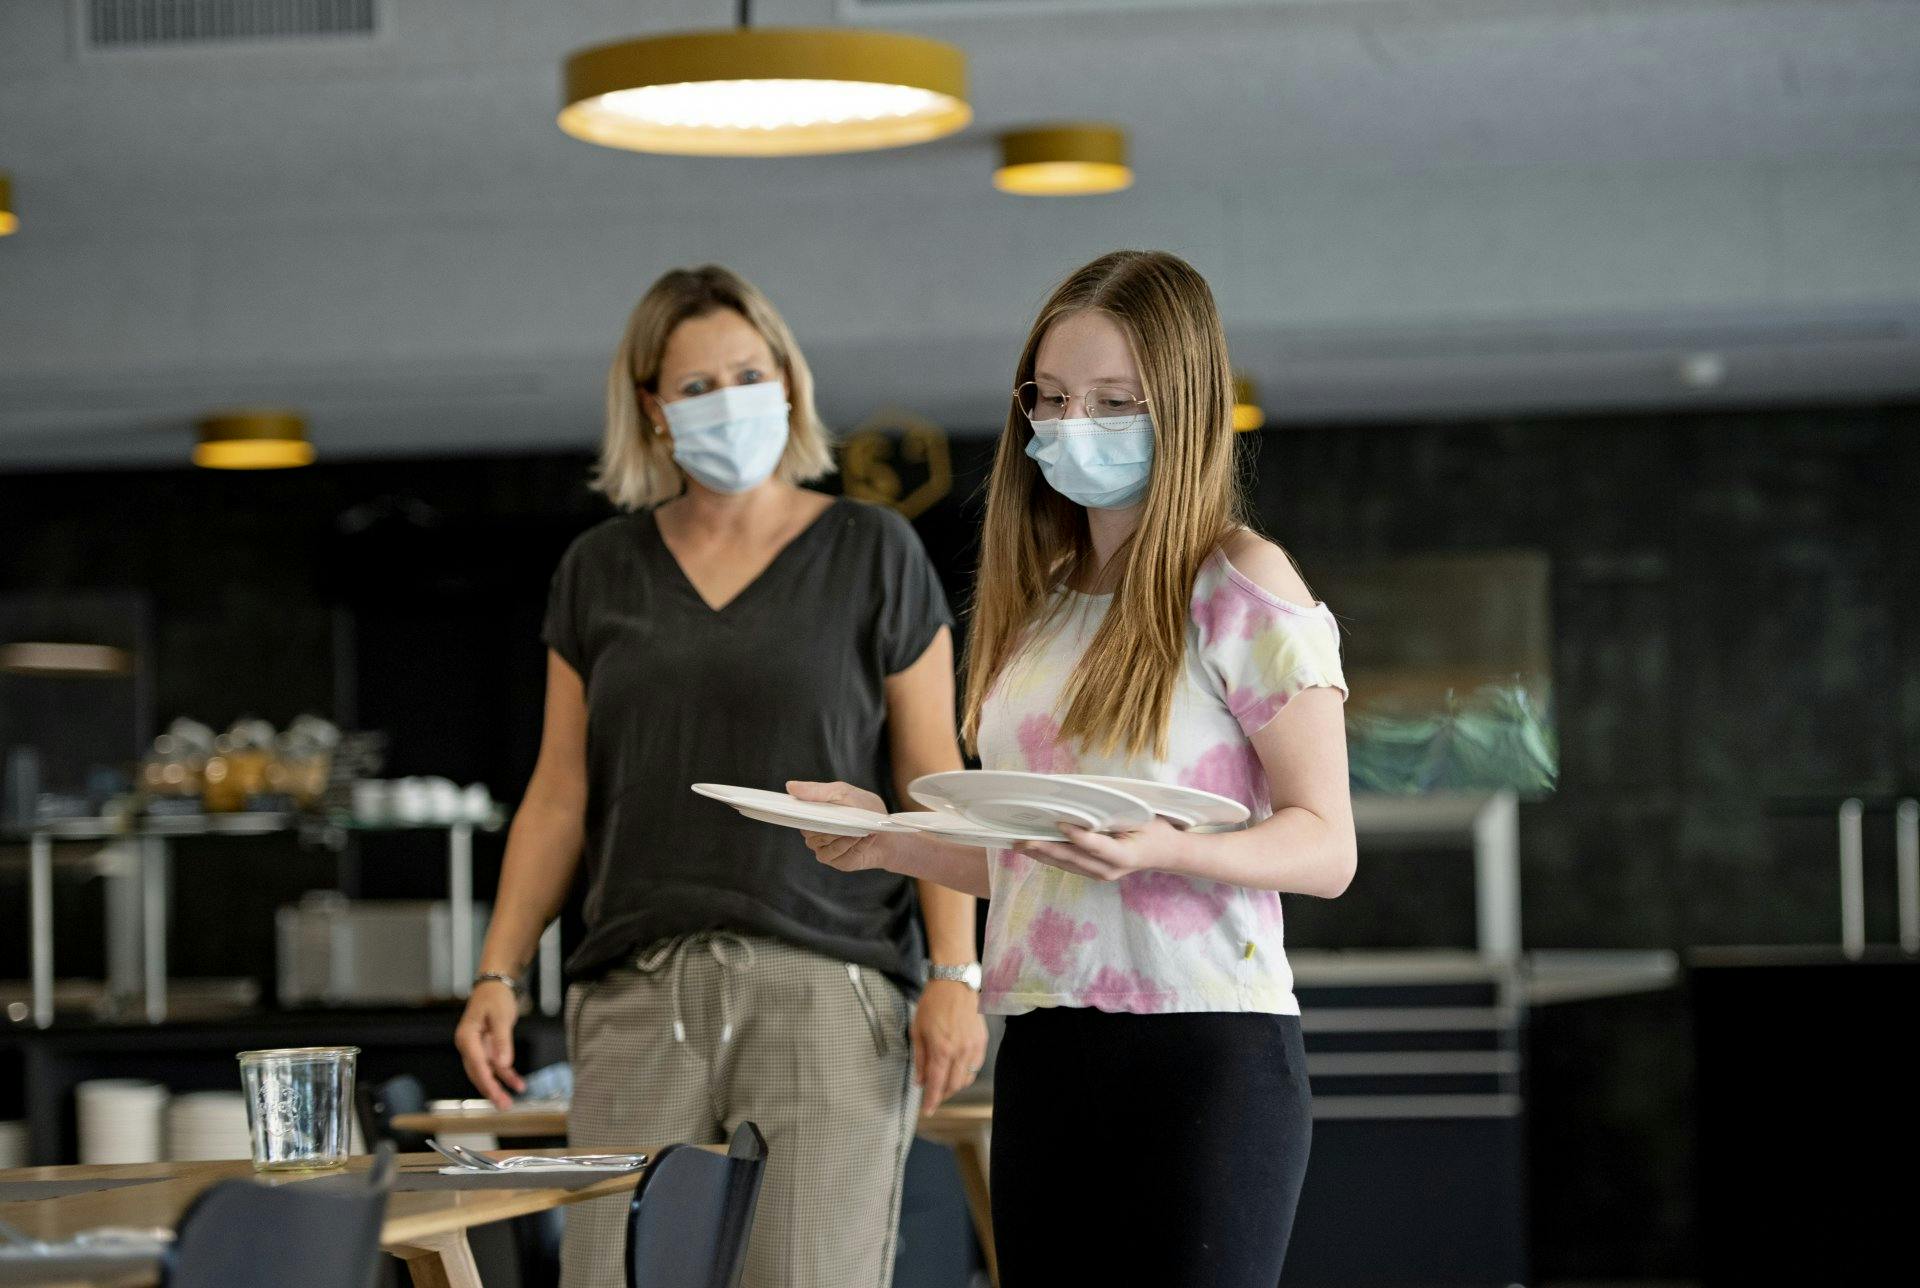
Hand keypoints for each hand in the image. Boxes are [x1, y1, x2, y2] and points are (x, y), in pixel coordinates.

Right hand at [454, 980, 526, 1108]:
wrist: (495, 986)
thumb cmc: (495, 998)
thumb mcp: (500, 1017)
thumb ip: (502, 1041)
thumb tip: (503, 1064)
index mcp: (466, 1037)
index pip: (476, 1064)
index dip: (486, 1081)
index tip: (496, 1094)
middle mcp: (469, 1045)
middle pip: (478, 1072)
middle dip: (490, 1090)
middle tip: (503, 1106)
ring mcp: (478, 1048)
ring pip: (487, 1072)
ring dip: (498, 1087)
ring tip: (508, 1103)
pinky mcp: (488, 1048)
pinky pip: (496, 1066)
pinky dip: (507, 1075)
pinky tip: (518, 1085)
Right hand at [788, 780, 897, 873]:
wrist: (890, 832)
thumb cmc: (866, 810)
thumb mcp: (843, 793)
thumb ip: (817, 791)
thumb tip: (790, 786)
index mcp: (813, 816)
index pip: (797, 816)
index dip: (797, 812)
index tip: (804, 807)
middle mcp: (816, 835)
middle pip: (810, 832)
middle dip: (830, 824)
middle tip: (847, 818)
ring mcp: (827, 851)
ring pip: (825, 844)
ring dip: (845, 834)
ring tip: (861, 827)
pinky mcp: (840, 862)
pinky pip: (841, 855)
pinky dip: (856, 844)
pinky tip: (867, 836)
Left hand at [912, 980, 987, 1112]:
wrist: (954, 983)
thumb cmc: (933, 1003)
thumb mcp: (917, 1030)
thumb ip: (919, 1059)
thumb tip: (920, 1081)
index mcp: (941, 1049)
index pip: (936, 1084)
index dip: (931, 1101)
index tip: (927, 1111)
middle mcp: (960, 1051)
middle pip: (953, 1086)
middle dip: (942, 1095)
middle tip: (933, 1095)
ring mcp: (973, 1047)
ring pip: (966, 1078)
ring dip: (955, 1086)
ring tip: (944, 1083)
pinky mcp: (982, 1042)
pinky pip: (975, 1066)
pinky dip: (966, 1073)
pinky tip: (958, 1070)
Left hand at [1017, 817, 1193, 882]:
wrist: (1166, 853)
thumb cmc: (1155, 830)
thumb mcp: (1142, 817)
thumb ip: (1115, 815)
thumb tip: (1088, 804)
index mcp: (1123, 855)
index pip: (1095, 846)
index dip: (1077, 836)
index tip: (1059, 823)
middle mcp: (1109, 870)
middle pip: (1073, 859)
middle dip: (1046, 849)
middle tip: (1023, 840)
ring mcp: (1101, 875)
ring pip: (1066, 865)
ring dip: (1042, 854)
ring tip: (1020, 845)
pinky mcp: (1095, 874)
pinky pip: (1070, 865)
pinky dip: (1051, 856)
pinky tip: (1035, 849)